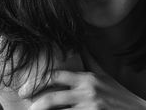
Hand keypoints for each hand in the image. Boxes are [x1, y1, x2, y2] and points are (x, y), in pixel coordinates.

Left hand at [18, 69, 145, 109]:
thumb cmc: (118, 94)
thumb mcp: (104, 75)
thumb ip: (90, 59)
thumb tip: (81, 42)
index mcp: (87, 78)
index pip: (56, 75)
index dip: (39, 81)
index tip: (27, 89)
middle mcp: (87, 91)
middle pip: (53, 97)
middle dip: (37, 104)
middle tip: (28, 108)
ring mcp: (91, 106)